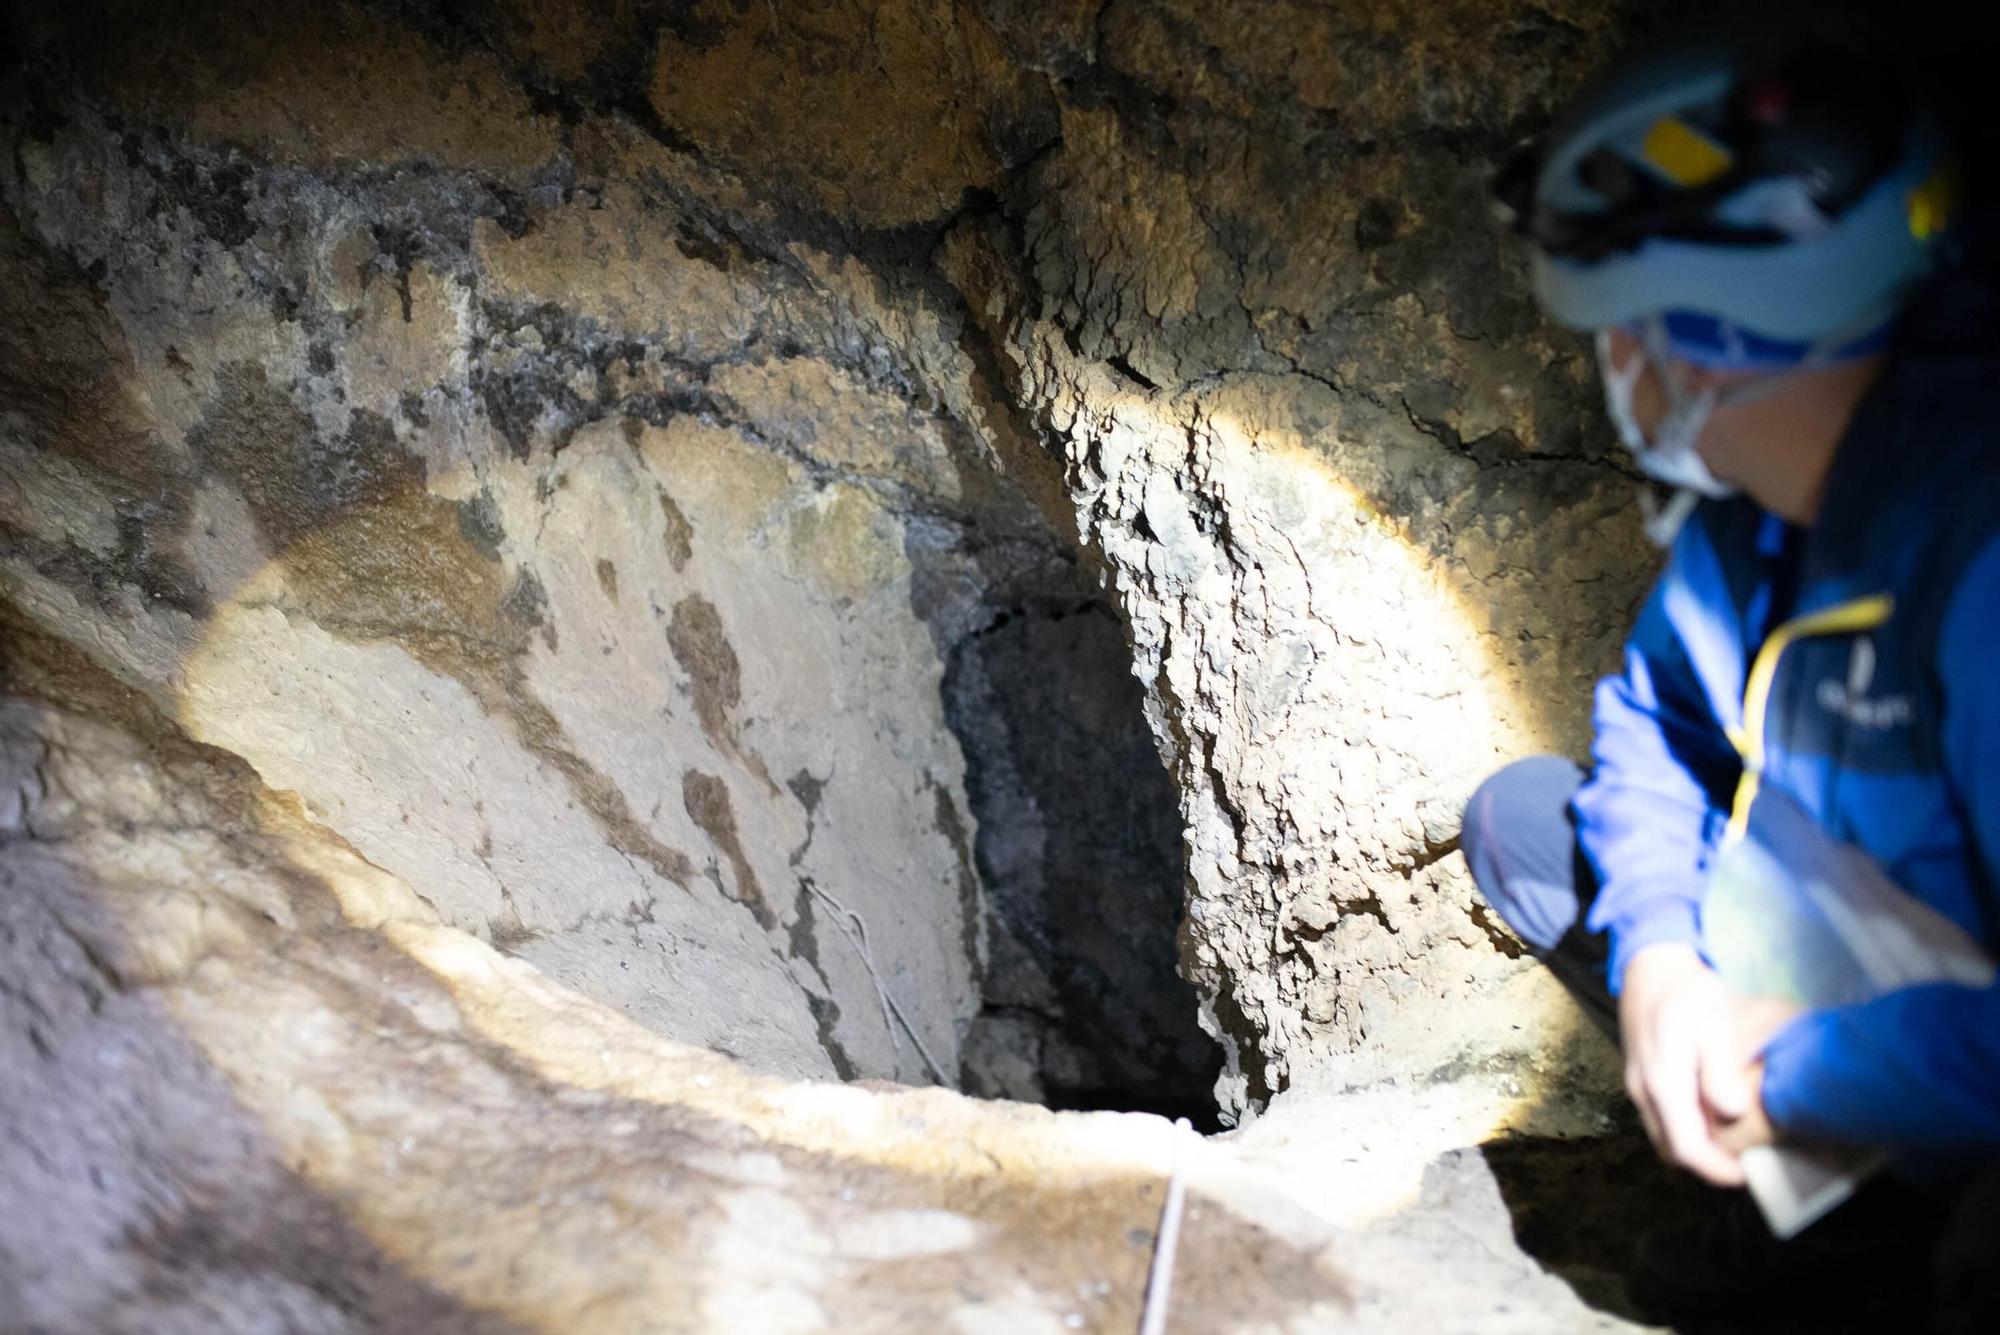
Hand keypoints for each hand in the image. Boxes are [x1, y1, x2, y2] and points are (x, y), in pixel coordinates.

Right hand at [1617, 944, 1801, 1185]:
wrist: (1651, 965)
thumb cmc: (1687, 993)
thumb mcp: (1712, 1026)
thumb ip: (1719, 1071)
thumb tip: (1731, 1112)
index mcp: (1662, 1083)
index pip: (1685, 1146)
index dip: (1715, 1169)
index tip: (1745, 1175)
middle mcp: (1643, 1091)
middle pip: (1670, 1148)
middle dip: (1704, 1164)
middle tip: (1742, 1162)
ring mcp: (1637, 1084)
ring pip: (1663, 1134)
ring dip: (1693, 1147)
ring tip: (1730, 1143)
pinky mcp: (1639, 1076)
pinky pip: (1660, 1117)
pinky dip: (1684, 1128)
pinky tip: (1709, 1115)